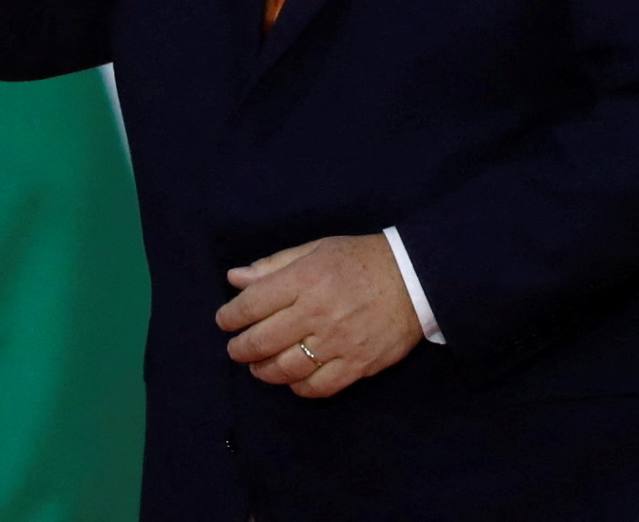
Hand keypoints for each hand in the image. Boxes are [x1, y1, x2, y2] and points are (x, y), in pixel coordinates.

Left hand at [216, 235, 423, 398]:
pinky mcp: (356, 365)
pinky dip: (298, 388)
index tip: (225, 321)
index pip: (253, 303)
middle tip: (236, 349)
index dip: (231, 316)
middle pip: (263, 341)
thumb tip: (235, 279)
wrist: (414, 278)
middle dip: (240, 348)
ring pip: (286, 368)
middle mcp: (317, 312)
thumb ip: (274, 265)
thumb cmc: (359, 260)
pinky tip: (292, 379)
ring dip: (264, 371)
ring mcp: (338, 342)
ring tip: (258, 367)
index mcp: (305, 279)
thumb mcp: (316, 250)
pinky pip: (318, 387)